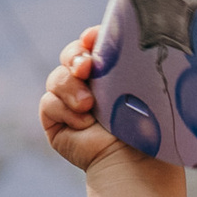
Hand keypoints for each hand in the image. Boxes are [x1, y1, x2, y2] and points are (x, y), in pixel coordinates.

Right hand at [41, 27, 128, 172]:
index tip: (93, 38)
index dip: (90, 38)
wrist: (135, 162)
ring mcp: (70, 103)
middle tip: (86, 68)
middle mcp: (90, 85)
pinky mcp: (55, 121)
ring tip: (88, 105)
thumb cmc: (148, 125)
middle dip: (75, 56)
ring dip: (70, 87)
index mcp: (112, 72)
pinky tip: (84, 124)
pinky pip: (48, 102)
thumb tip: (115, 35)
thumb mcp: (141, 85)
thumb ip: (128, 59)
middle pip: (71, 55)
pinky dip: (64, 110)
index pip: (94, 44)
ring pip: (57, 77)